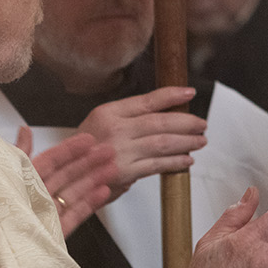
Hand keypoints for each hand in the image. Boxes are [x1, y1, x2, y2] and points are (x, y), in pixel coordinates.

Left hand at [18, 127, 116, 235]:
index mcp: (22, 181)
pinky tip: (103, 191)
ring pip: (74, 193)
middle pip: (66, 176)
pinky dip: (90, 204)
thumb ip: (19, 152)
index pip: (50, 160)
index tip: (88, 139)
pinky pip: (74, 216)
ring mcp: (46, 214)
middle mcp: (35, 196)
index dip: (70, 149)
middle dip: (89, 162)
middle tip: (108, 151)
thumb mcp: (5, 172)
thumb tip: (25, 131)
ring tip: (112, 168)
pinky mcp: (54, 232)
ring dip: (94, 179)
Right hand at [76, 86, 206, 200]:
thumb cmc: (86, 149)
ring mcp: (120, 152)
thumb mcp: (102, 122)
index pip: (148, 100)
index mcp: (108, 112)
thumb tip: (164, 114)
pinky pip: (157, 166)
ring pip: (162, 143)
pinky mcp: (124, 173)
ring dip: (186, 142)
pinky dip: (175, 162)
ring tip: (200, 141)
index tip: (189, 92)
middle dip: (186, 122)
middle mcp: (115, 129)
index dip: (172, 96)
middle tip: (201, 124)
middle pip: (160, 122)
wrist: (66, 175)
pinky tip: (186, 160)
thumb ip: (129, 118)